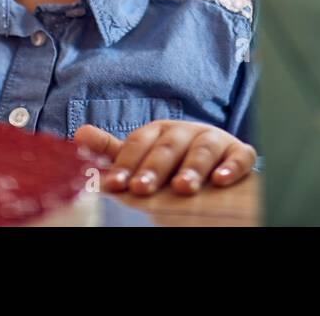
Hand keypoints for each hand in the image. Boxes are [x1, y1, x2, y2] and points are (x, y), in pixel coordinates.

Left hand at [74, 120, 255, 195]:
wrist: (216, 163)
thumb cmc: (172, 163)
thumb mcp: (143, 156)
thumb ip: (114, 150)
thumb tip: (79, 134)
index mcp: (160, 132)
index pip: (139, 143)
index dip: (126, 162)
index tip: (114, 185)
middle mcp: (187, 131)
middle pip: (169, 146)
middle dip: (154, 167)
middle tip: (141, 188)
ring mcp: (215, 140)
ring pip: (204, 149)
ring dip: (193, 167)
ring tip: (183, 187)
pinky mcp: (239, 152)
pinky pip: (240, 156)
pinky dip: (232, 166)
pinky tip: (221, 180)